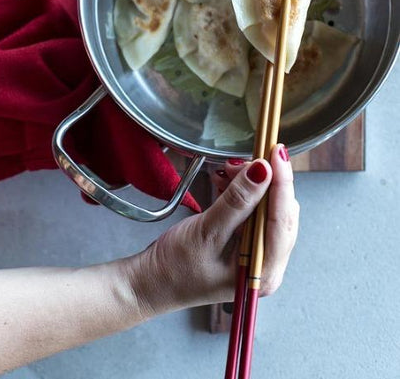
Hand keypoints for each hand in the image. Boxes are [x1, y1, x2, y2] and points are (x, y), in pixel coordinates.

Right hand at [127, 144, 298, 316]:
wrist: (153, 283)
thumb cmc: (175, 268)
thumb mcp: (207, 231)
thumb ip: (237, 202)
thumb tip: (262, 172)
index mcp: (262, 270)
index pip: (282, 218)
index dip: (282, 182)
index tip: (276, 153)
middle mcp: (266, 265)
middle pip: (280, 212)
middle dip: (263, 182)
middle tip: (241, 162)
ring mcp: (257, 256)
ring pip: (267, 208)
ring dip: (250, 185)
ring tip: (227, 173)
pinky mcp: (246, 246)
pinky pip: (253, 212)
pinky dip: (241, 193)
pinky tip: (225, 184)